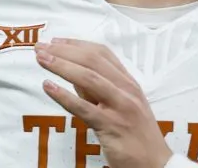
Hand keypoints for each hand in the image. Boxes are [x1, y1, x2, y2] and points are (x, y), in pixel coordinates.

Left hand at [36, 38, 172, 167]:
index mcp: (129, 82)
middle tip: (41, 47)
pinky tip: (49, 87)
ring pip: (89, 78)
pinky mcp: (112, 126)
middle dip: (64, 51)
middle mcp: (126, 90)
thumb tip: (72, 73)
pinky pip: (84, 108)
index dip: (77, 44)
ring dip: (62, 65)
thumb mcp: (121, 105)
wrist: (155, 164)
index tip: (56, 41)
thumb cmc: (137, 135)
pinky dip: (64, 95)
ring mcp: (120, 107)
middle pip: (93, 61)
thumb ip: (97, 89)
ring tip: (42, 60)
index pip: (102, 54)